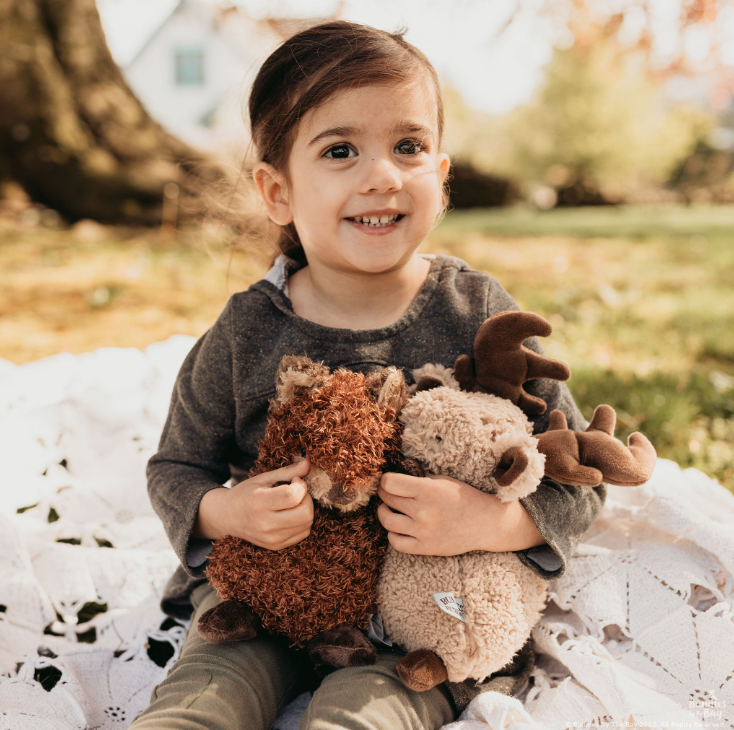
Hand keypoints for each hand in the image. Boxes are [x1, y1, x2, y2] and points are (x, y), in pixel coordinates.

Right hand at [194, 457, 313, 549]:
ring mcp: (271, 539)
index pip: (293, 496)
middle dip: (307, 498)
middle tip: (296, 492)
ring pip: (307, 524)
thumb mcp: (263, 478)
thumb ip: (287, 471)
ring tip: (293, 503)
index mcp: (259, 503)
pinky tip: (291, 514)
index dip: (300, 485)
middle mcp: (265, 525)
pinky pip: (303, 533)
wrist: (226, 517)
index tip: (294, 480)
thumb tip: (309, 462)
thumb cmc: (246, 494)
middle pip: (305, 514)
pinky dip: (302, 522)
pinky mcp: (276, 546)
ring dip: (306, 510)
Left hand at [376, 471, 545, 554]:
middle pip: (387, 499)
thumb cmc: (463, 498)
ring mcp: (422, 531)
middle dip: (384, 493)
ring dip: (384, 512)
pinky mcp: (425, 548)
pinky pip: (396, 542)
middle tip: (389, 492)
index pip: (389, 483)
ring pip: (387, 520)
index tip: (389, 480)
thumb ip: (419, 480)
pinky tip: (398, 526)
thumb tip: (395, 478)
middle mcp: (423, 511)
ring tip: (389, 508)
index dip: (385, 480)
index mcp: (428, 490)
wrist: (484, 523)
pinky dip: (392, 533)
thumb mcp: (443, 481)